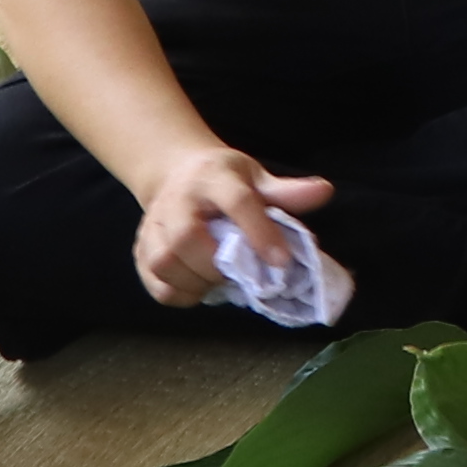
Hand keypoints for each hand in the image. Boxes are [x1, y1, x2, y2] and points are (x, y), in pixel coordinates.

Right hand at [127, 144, 334, 313]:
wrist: (177, 174)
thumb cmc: (225, 180)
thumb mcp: (257, 177)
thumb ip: (287, 191)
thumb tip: (325, 192)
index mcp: (214, 178)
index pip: (238, 202)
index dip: (260, 233)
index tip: (282, 262)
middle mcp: (177, 199)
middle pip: (186, 238)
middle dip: (216, 265)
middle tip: (240, 274)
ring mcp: (153, 224)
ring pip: (164, 262)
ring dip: (196, 282)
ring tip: (220, 281)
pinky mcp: (141, 248)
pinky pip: (154, 281)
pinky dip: (179, 293)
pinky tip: (199, 288)